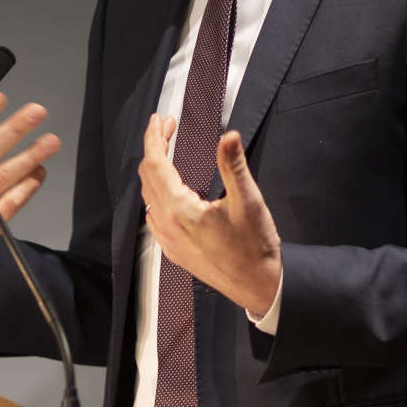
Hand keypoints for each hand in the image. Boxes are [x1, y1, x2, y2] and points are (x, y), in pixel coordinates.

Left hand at [137, 115, 281, 317]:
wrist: (259, 287)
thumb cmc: (255, 247)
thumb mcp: (248, 201)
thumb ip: (234, 165)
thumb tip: (228, 136)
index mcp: (180, 210)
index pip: (155, 164)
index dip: (155, 138)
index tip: (160, 119)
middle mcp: (167, 226)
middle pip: (148, 177)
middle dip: (155, 148)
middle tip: (167, 128)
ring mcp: (168, 241)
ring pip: (148, 197)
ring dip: (154, 171)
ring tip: (166, 152)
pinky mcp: (174, 251)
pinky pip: (153, 216)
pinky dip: (156, 193)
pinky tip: (168, 191)